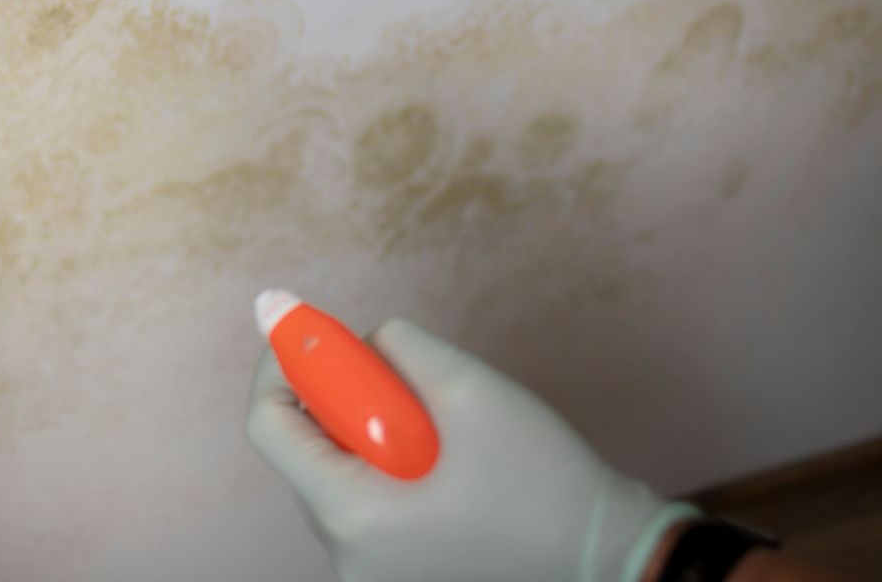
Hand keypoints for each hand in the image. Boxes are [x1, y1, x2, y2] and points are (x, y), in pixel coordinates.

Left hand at [246, 319, 695, 581]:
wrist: (612, 557)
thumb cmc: (544, 481)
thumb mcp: (469, 387)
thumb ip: (396, 348)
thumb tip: (357, 339)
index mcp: (352, 516)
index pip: (269, 427)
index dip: (281, 363)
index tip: (305, 326)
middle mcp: (349, 560)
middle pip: (307, 453)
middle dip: (338, 397)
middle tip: (394, 370)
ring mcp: (374, 576)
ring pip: (340, 478)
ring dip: (369, 434)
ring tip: (440, 428)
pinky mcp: (401, 577)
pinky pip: (369, 507)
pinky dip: (390, 468)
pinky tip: (446, 462)